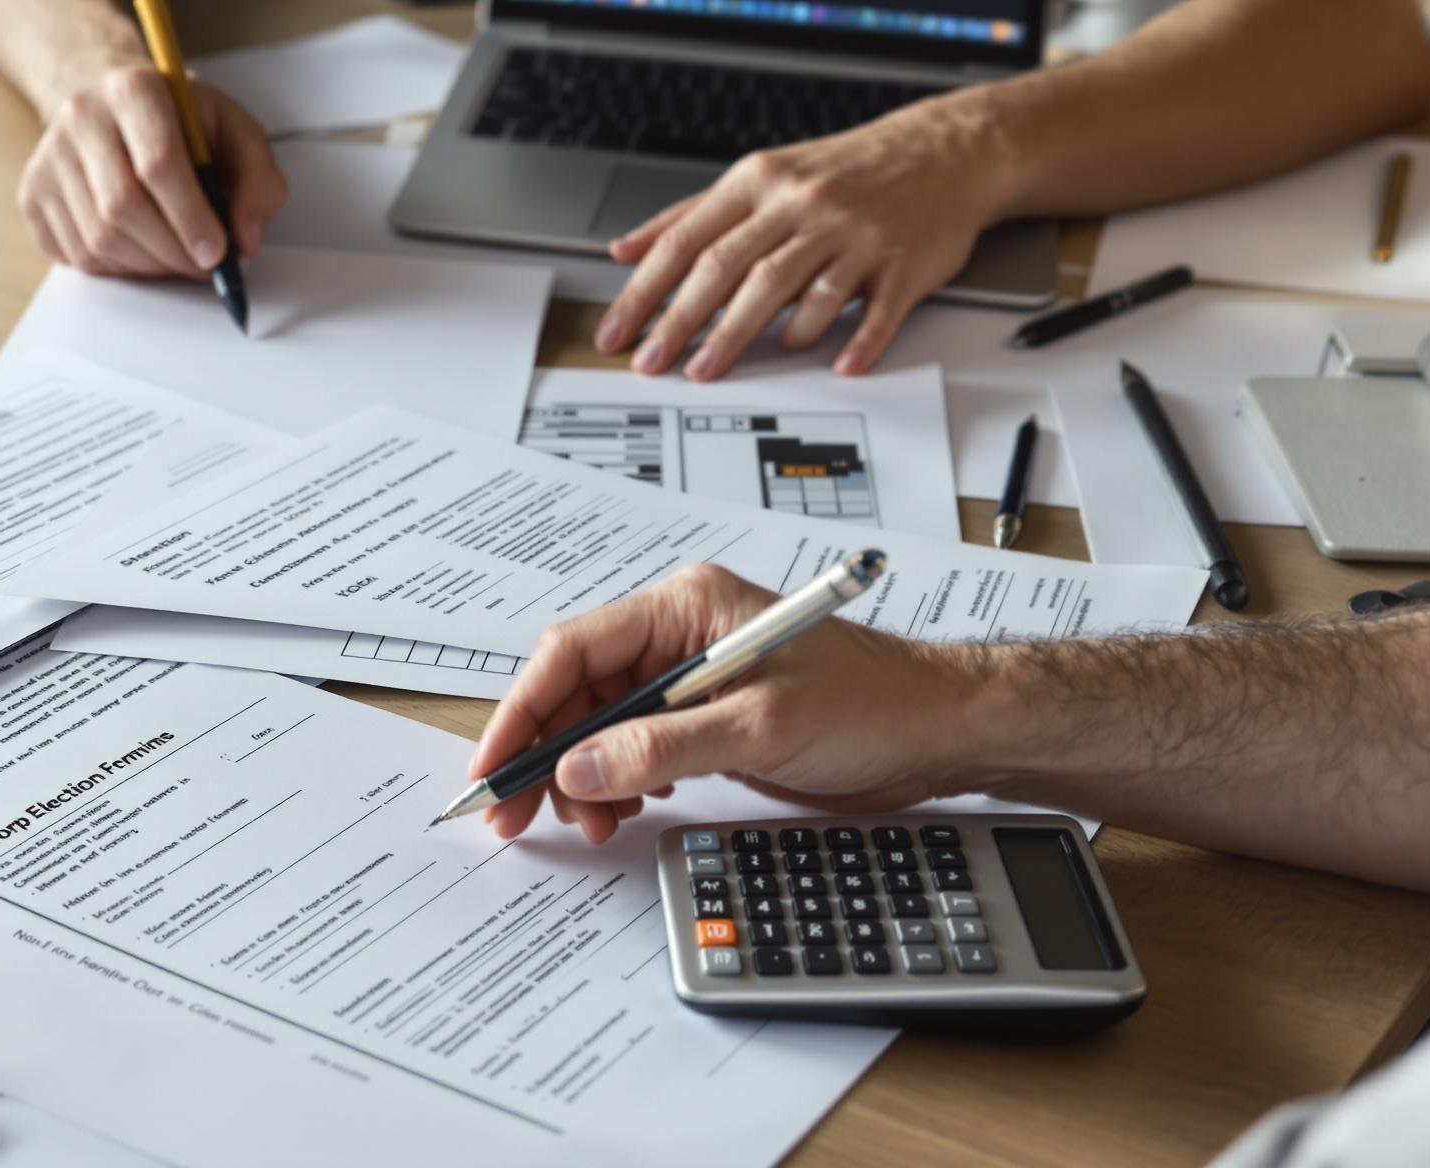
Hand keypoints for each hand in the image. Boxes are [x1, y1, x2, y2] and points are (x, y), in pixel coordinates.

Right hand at [18, 64, 287, 277]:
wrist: (115, 106)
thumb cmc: (180, 121)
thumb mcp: (235, 132)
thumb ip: (259, 181)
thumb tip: (246, 240)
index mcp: (135, 89)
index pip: (158, 164)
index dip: (191, 218)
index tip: (217, 253)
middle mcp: (81, 116)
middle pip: (122, 208)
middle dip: (171, 252)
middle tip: (203, 267)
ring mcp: (48, 155)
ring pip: (97, 239)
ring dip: (146, 266)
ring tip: (174, 255)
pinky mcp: (31, 192)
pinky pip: (74, 255)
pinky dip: (115, 268)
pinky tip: (138, 248)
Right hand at [467, 566, 982, 843]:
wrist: (935, 731)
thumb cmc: (871, 702)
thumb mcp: (761, 726)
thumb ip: (664, 747)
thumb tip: (582, 770)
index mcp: (684, 605)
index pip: (574, 649)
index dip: (524, 709)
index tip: (495, 764)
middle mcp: (678, 634)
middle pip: (576, 689)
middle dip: (546, 755)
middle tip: (515, 814)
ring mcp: (688, 678)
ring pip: (599, 726)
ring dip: (583, 778)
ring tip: (590, 824)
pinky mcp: (702, 719)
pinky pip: (633, 747)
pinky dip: (617, 783)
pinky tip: (623, 810)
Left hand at [594, 101, 1010, 379]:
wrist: (942, 153)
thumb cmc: (843, 172)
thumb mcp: (761, 176)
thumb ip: (692, 214)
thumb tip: (626, 250)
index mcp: (760, 182)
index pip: (688, 241)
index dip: (647, 291)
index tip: (618, 331)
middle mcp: (804, 204)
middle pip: (731, 268)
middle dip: (685, 322)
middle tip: (653, 362)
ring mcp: (855, 234)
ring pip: (792, 288)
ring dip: (747, 334)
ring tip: (712, 367)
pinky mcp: (903, 263)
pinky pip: (874, 310)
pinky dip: (854, 341)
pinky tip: (836, 365)